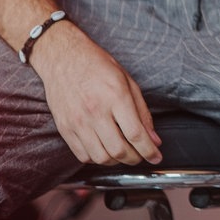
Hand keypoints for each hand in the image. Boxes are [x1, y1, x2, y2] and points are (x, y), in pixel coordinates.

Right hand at [28, 23, 161, 165]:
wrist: (63, 58)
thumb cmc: (97, 66)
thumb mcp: (128, 81)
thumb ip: (142, 112)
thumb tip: (154, 138)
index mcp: (115, 97)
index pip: (136, 134)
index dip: (149, 150)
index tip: (156, 157)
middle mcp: (95, 112)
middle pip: (119, 150)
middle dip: (135, 159)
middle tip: (142, 155)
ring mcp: (77, 122)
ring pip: (101, 157)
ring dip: (116, 161)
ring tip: (124, 153)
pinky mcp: (65, 128)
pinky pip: (83, 155)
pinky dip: (97, 158)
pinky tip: (104, 149)